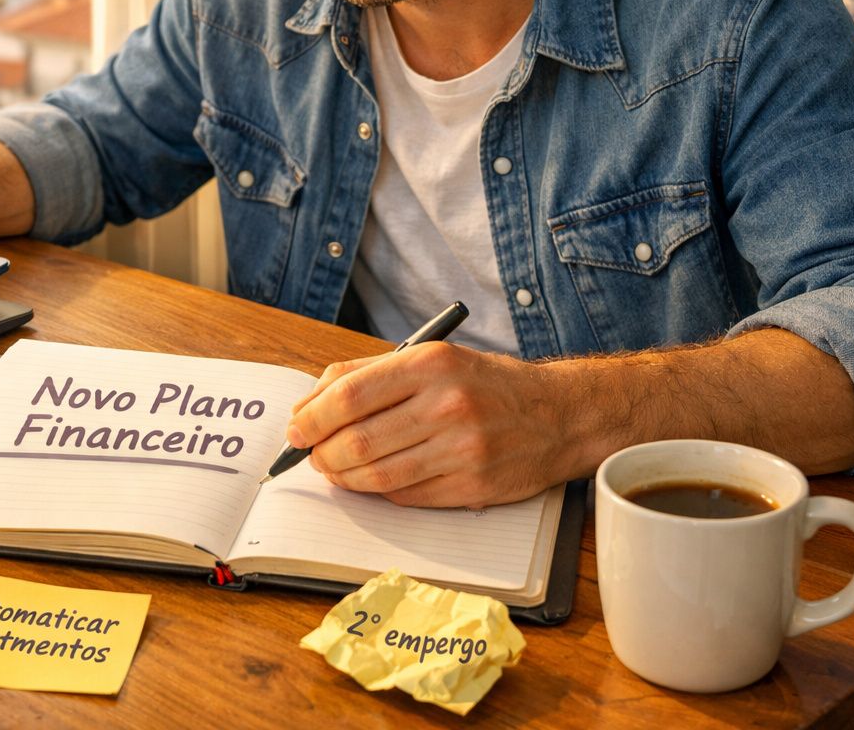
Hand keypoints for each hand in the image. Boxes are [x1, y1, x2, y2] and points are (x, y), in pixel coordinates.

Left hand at [285, 341, 574, 507]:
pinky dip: (378, 492)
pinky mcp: (472, 487)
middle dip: (321, 453)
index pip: (350, 394)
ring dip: (343, 478)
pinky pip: (405, 496)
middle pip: (358, 440)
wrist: (557, 415)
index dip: (312, 417)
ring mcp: (462, 450)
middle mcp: (447, 405)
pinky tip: (372, 481)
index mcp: (431, 364)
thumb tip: (308, 406)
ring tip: (334, 469)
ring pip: (377, 476)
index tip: (295, 429)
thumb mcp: (432, 358)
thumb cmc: (484, 384)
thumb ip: (368, 374)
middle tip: (311, 455)